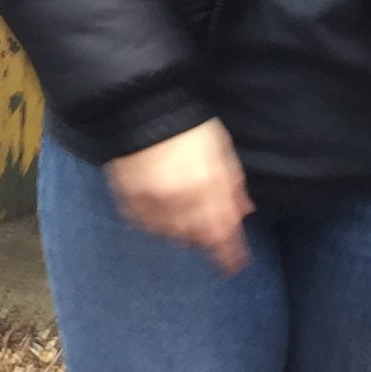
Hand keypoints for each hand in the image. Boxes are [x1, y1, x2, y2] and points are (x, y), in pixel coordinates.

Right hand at [105, 119, 253, 274]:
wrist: (139, 106)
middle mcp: (178, 199)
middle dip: (205, 238)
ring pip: (170, 233)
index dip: (230, 252)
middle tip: (209, 234)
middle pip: (195, 236)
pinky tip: (159, 214)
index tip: (235, 265)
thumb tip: (243, 211)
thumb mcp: (219, 150)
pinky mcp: (127, 196)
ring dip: (181, 232)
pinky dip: (155, 223)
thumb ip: (232, 184)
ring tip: (184, 221)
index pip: (222, 231)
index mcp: (206, 186)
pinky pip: (143, 222)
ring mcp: (149, 199)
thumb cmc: (187, 126)